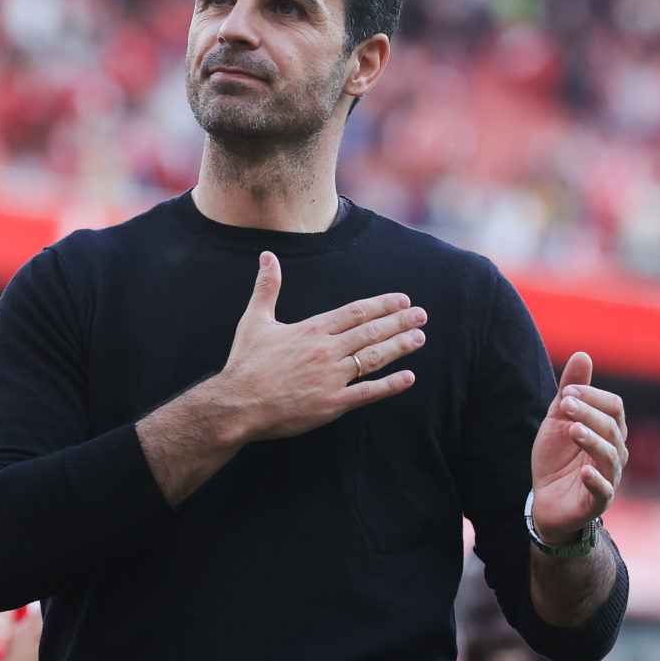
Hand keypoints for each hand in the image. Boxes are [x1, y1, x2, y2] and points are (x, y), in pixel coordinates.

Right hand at [217, 251, 426, 442]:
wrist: (237, 404)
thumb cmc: (246, 363)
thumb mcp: (254, 320)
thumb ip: (267, 287)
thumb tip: (268, 257)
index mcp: (312, 329)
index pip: (356, 312)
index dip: (382, 305)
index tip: (402, 300)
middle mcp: (327, 350)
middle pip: (371, 332)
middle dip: (399, 322)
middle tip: (422, 315)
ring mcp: (331, 377)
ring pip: (374, 358)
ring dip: (400, 347)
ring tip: (419, 338)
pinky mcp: (332, 403)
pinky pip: (367, 392)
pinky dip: (390, 385)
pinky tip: (408, 377)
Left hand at [528, 352, 626, 543]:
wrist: (545, 500)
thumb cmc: (557, 458)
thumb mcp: (558, 421)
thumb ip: (571, 391)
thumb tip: (583, 354)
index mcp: (609, 430)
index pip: (614, 406)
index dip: (593, 397)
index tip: (567, 392)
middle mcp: (615, 452)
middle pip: (612, 427)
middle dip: (588, 413)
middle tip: (565, 404)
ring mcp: (610, 477)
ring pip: (610, 456)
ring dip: (592, 441)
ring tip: (573, 430)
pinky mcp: (598, 501)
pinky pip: (604, 491)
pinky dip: (597, 481)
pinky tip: (584, 473)